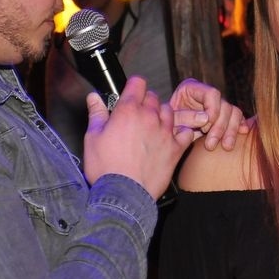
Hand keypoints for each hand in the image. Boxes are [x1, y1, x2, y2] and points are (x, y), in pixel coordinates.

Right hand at [82, 76, 188, 199]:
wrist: (123, 195)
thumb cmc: (105, 167)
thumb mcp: (92, 138)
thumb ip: (96, 114)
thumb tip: (93, 97)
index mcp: (128, 111)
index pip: (138, 83)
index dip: (134, 86)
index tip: (130, 93)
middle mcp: (149, 116)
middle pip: (153, 96)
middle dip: (146, 102)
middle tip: (137, 115)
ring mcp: (165, 132)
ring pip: (169, 111)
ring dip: (162, 115)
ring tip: (154, 126)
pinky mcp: (176, 148)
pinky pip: (186, 132)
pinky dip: (181, 132)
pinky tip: (172, 138)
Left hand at [169, 78, 248, 150]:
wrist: (164, 136)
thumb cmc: (163, 127)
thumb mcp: (169, 122)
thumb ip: (184, 118)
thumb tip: (206, 119)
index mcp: (191, 88)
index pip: (212, 94)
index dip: (213, 110)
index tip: (206, 126)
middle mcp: (206, 94)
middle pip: (224, 105)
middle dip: (220, 127)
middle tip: (210, 144)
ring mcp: (216, 105)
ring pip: (234, 112)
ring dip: (231, 130)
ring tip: (225, 147)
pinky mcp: (223, 117)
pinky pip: (237, 118)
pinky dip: (239, 126)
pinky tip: (241, 134)